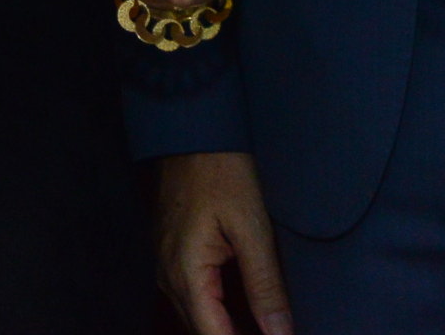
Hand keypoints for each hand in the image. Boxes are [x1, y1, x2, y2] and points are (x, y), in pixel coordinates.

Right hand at [156, 151, 293, 334]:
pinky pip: (193, 295)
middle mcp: (167, 275)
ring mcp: (164, 264)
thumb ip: (266, 285)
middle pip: (203, 330)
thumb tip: (280, 333)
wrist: (193, 129)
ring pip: (197, 315)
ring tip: (266, 326)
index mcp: (185, 272)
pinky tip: (245, 309)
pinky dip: (218, 309)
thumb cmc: (222, 170)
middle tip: (277, 332)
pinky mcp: (170, 253)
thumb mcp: (253, 227)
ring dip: (228, 328)